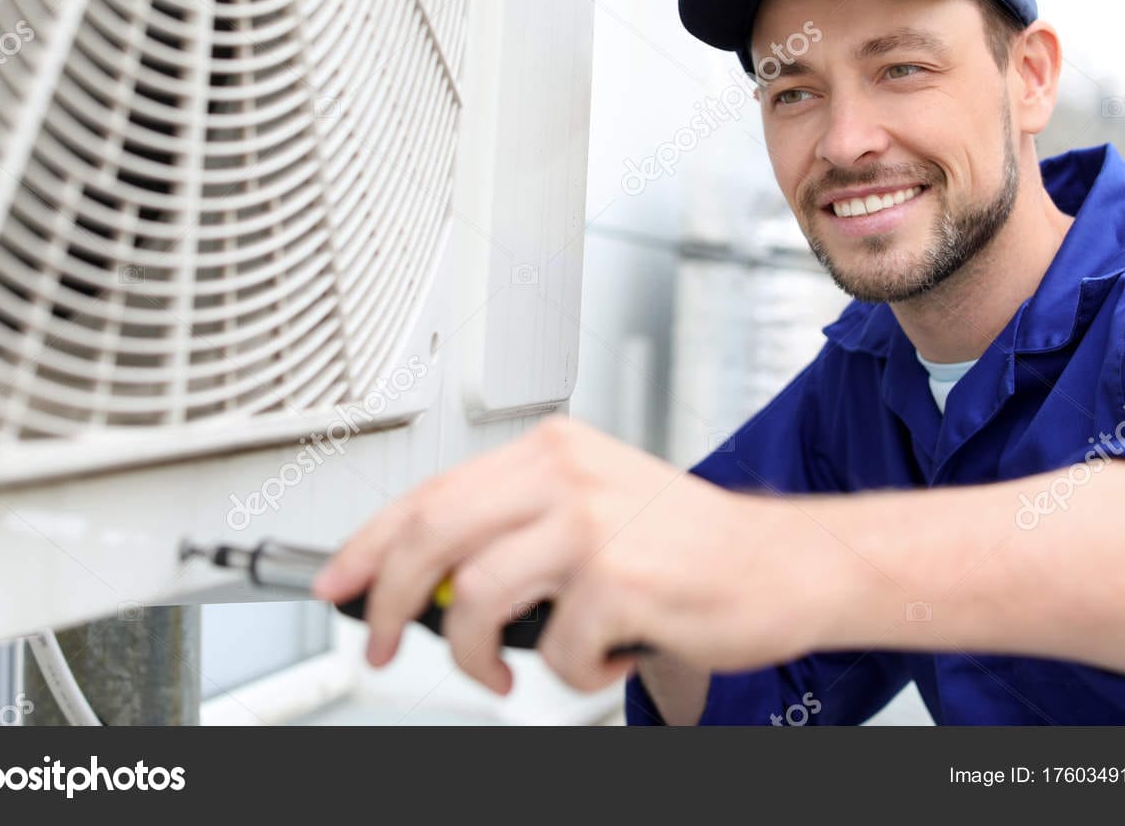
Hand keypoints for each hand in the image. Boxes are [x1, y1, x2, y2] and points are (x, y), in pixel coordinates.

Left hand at [311, 414, 822, 693]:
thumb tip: (427, 585)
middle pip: (433, 537)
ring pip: (480, 602)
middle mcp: (566, 475)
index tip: (339, 583)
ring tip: (511, 668)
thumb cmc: (689, 544)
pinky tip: (611, 652)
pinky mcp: (620, 580)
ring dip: (480, 656)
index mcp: (552, 451)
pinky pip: (555, 651)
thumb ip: (512, 533)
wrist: (784, 563)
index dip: (370, 544)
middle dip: (392, 604)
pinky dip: (575, 672)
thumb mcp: (591, 510)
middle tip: (384, 643)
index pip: (430, 492)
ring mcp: (591, 525)